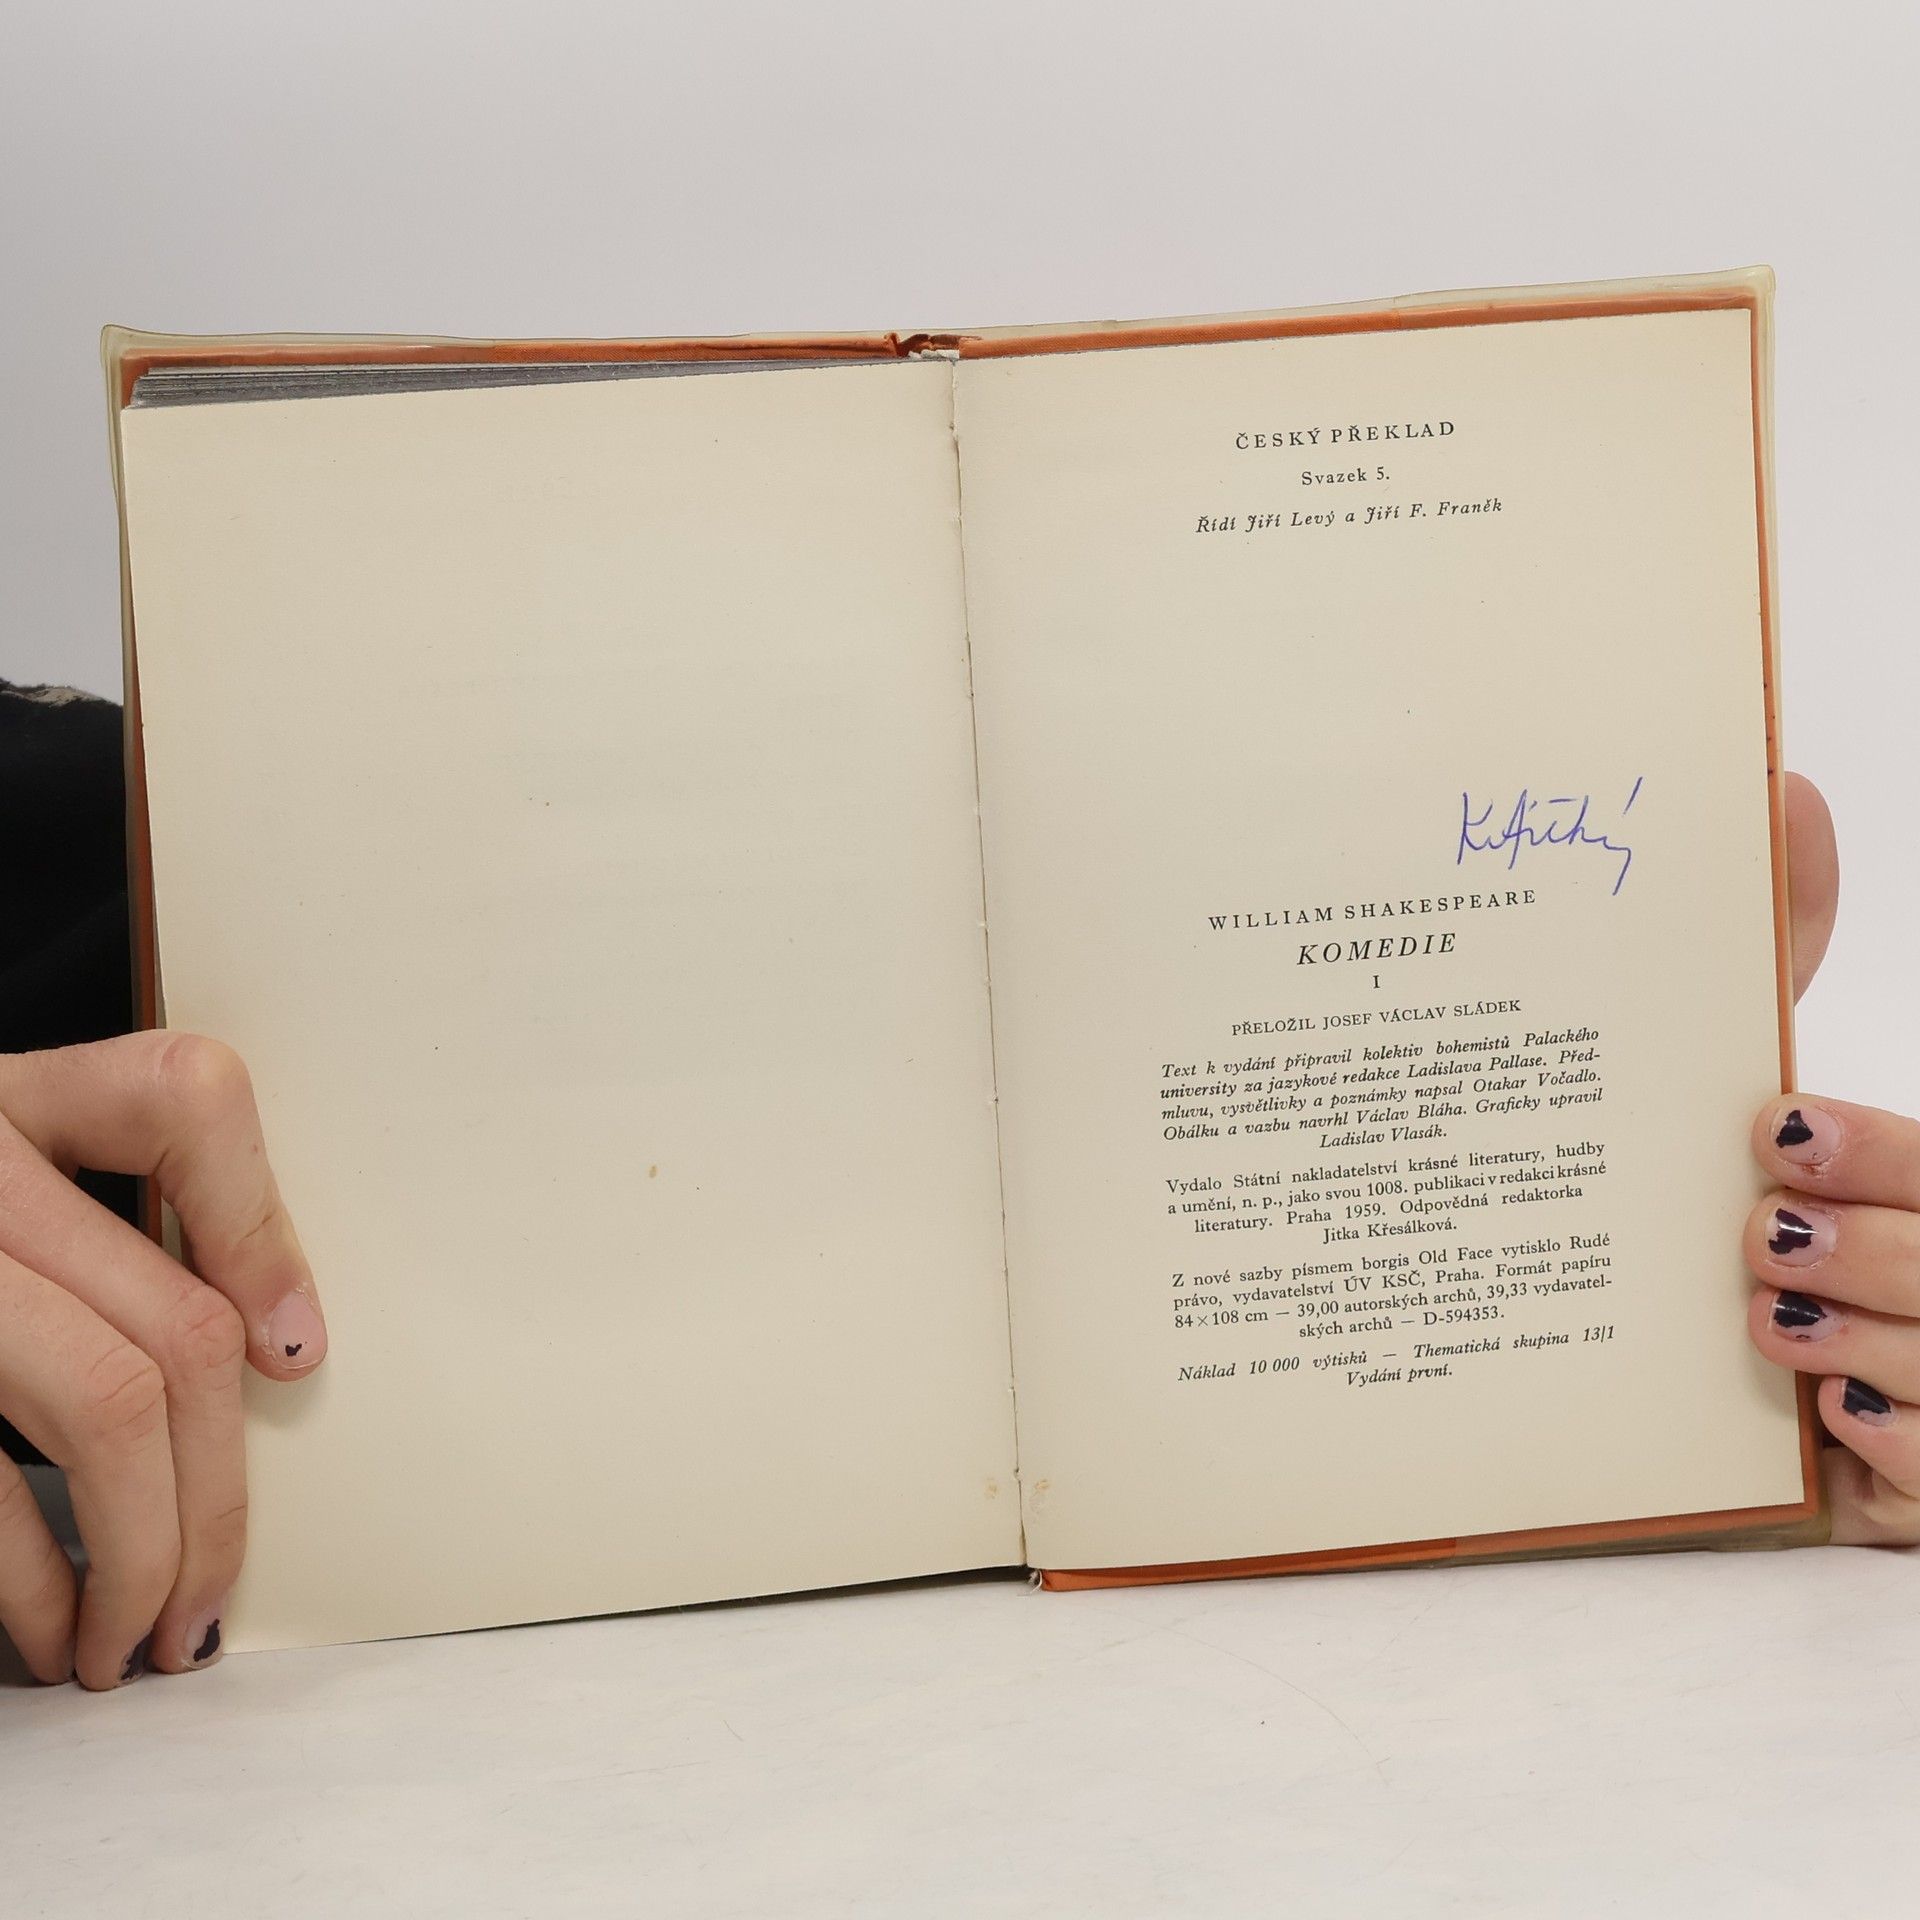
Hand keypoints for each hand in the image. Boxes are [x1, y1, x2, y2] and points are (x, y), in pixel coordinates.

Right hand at [0, 1033, 324, 1687]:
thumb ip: (100, 1235)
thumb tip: (274, 1349)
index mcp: (13, 1100)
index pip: (185, 1099)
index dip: (261, 1233)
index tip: (294, 1356)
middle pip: (173, 1320)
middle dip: (216, 1494)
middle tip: (208, 1595)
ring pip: (108, 1404)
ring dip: (146, 1554)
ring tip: (139, 1636)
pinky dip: (38, 1584)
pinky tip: (48, 1629)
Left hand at [1744, 772, 1919, 1542]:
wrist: (1767, 1327)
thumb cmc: (1791, 1181)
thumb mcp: (1790, 1082)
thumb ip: (1797, 947)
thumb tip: (1784, 792)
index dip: (1883, 1155)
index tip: (1777, 1131)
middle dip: (1874, 1252)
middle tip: (1759, 1233)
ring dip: (1874, 1349)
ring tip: (1773, 1319)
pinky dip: (1902, 1460)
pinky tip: (1837, 1423)